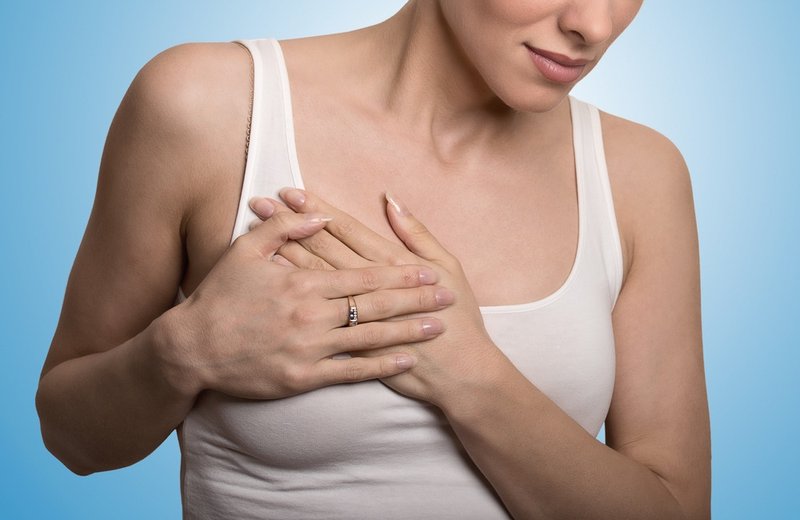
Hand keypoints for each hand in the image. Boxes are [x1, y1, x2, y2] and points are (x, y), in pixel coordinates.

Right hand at [172, 210, 454, 400]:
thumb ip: (284, 229)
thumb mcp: (244, 252)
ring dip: (407, 331)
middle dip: (414, 300)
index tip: (426, 272)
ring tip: (437, 327)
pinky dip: (380, 367)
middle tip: (446, 297)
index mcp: (302, 282)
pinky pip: (350, 372)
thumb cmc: (218, 298)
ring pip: (369, 337)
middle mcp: (311, 314)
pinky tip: (405, 361)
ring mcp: (309, 348)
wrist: (191, 348)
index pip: (361, 274)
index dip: (397, 274)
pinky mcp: (303, 377)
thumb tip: (318, 215)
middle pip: (373, 304)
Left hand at [249, 190, 508, 408]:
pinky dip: (295, 298)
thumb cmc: (461, 319)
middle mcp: (368, 288)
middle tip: (263, 202)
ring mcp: (356, 318)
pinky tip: (273, 282)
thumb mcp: (449, 268)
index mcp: (391, 263)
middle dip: (292, 225)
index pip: (346, 230)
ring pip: (314, 279)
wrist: (461, 374)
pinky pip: (314, 315)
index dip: (318, 210)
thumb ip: (418, 234)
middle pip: (322, 249)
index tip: (291, 192)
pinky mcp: (350, 344)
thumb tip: (391, 201)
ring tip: (260, 235)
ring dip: (286, 252)